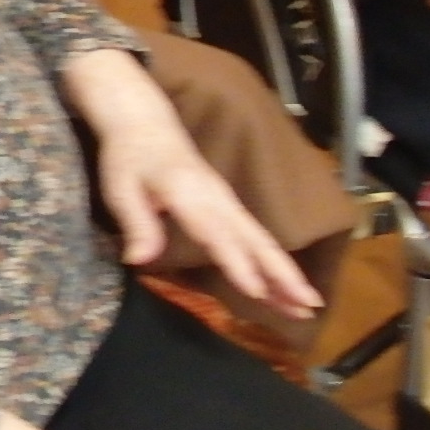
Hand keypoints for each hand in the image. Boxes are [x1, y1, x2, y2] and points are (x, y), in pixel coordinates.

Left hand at [62, 51, 320, 321]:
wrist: (144, 122)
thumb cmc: (129, 156)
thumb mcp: (120, 187)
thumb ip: (136, 223)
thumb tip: (138, 260)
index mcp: (188, 193)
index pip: (216, 233)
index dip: (236, 262)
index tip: (256, 291)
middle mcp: (216, 198)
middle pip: (254, 239)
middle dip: (282, 274)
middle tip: (308, 306)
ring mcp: (227, 201)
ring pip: (262, 240)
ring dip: (287, 273)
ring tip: (309, 306)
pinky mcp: (229, 206)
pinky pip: (256, 237)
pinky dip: (275, 262)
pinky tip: (286, 287)